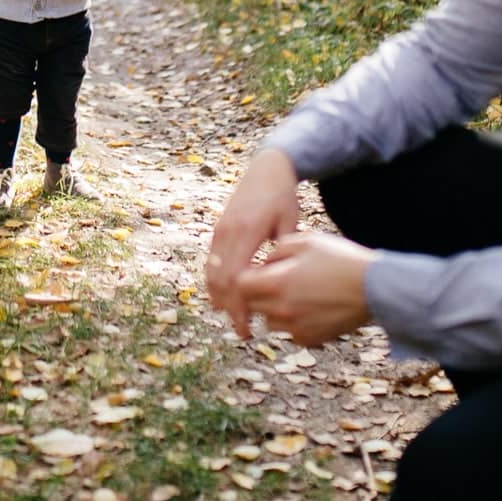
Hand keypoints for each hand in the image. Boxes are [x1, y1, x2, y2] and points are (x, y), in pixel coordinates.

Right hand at [205, 147, 300, 336]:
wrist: (266, 168)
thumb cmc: (283, 196)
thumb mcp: (290, 223)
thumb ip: (284, 254)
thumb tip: (280, 284)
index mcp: (246, 232)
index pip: (235, 279)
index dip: (238, 308)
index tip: (247, 328)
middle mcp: (227, 232)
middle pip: (220, 282)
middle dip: (230, 310)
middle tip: (243, 332)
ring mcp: (220, 231)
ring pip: (211, 273)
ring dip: (220, 298)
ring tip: (234, 319)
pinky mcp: (218, 230)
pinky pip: (211, 262)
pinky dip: (216, 283)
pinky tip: (226, 298)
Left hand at [236, 230, 376, 346]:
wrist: (374, 288)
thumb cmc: (340, 260)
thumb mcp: (306, 242)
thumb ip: (277, 250)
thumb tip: (263, 263)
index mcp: (277, 283)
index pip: (240, 286)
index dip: (245, 278)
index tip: (255, 272)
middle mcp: (281, 309)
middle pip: (252, 305)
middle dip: (258, 293)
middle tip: (275, 282)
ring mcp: (295, 327)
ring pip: (269, 321)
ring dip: (274, 310)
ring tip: (296, 294)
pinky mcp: (309, 339)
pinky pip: (290, 332)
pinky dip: (294, 323)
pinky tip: (311, 308)